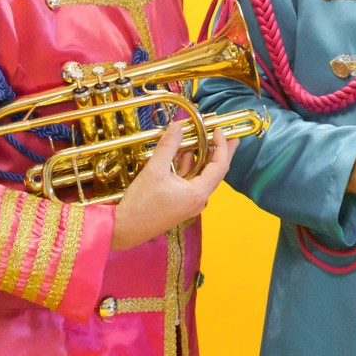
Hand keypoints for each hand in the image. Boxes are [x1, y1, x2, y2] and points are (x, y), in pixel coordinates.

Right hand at [111, 122, 236, 249]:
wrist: (125, 229)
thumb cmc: (141, 203)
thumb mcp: (154, 170)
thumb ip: (168, 146)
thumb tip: (177, 126)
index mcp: (198, 193)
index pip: (219, 166)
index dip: (222, 146)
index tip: (219, 130)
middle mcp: (198, 200)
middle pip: (216, 172)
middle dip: (222, 152)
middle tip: (230, 135)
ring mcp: (190, 204)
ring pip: (202, 177)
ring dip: (204, 158)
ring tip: (207, 140)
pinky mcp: (180, 205)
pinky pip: (191, 183)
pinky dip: (190, 168)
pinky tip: (185, 154)